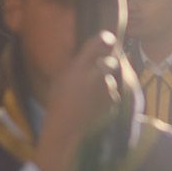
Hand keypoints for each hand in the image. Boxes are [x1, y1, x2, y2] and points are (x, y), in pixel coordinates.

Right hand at [34, 33, 120, 170]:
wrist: (64, 132)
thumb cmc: (57, 106)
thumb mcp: (60, 80)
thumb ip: (74, 66)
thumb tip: (87, 53)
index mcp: (75, 68)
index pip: (96, 43)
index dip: (104, 39)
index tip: (108, 39)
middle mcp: (91, 76)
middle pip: (109, 62)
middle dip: (109, 64)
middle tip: (104, 70)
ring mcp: (103, 90)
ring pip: (112, 80)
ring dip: (107, 85)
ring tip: (93, 97)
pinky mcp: (111, 102)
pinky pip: (113, 95)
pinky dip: (108, 99)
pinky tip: (96, 107)